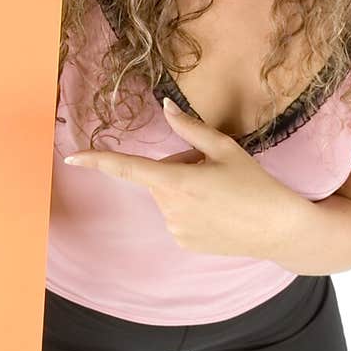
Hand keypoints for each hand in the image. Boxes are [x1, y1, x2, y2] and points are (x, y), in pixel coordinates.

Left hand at [63, 96, 287, 258]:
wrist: (278, 229)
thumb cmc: (254, 184)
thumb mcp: (225, 149)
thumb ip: (189, 129)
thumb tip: (165, 108)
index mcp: (177, 181)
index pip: (128, 169)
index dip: (98, 161)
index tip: (72, 158)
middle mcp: (170, 207)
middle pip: (158, 176)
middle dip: (179, 167)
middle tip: (213, 170)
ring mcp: (175, 228)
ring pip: (168, 196)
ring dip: (186, 189)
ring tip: (220, 193)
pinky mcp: (183, 242)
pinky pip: (177, 215)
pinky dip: (192, 209)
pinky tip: (218, 212)